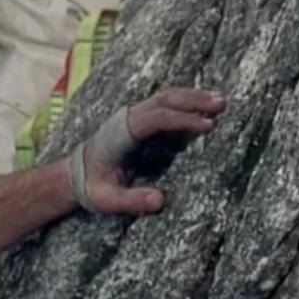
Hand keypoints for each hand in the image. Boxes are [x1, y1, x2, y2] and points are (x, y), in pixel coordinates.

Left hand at [70, 87, 224, 214]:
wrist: (76, 173)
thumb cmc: (92, 186)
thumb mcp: (107, 200)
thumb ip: (131, 200)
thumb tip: (159, 200)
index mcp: (122, 133)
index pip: (156, 119)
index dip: (182, 120)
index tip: (207, 126)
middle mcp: (128, 118)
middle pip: (164, 101)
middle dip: (194, 100)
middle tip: (222, 104)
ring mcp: (134, 115)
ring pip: (166, 98)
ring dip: (193, 97)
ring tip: (220, 101)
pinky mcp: (140, 119)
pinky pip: (164, 104)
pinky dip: (185, 102)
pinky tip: (204, 106)